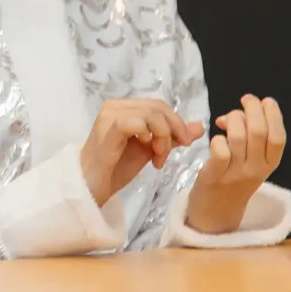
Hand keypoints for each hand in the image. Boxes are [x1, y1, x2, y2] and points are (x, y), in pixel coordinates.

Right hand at [79, 99, 203, 206]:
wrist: (92, 185)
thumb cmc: (117, 167)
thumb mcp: (151, 150)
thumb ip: (172, 137)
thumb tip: (198, 127)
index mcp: (124, 108)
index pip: (159, 106)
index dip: (176, 123)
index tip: (183, 144)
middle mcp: (116, 106)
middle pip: (158, 107)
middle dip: (173, 130)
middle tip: (169, 153)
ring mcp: (110, 115)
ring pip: (151, 114)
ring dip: (163, 137)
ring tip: (157, 158)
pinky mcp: (108, 127)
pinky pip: (137, 122)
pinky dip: (149, 136)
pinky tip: (147, 150)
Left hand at [186, 95, 285, 233]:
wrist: (217, 212)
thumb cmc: (234, 179)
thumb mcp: (252, 161)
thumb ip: (248, 138)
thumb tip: (230, 116)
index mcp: (270, 164)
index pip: (278, 138)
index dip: (274, 116)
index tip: (266, 101)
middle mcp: (257, 169)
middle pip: (259, 133)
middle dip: (253, 110)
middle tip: (246, 100)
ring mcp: (236, 173)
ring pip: (238, 138)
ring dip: (232, 121)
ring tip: (225, 120)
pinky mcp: (215, 177)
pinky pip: (220, 152)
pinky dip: (218, 139)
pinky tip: (216, 139)